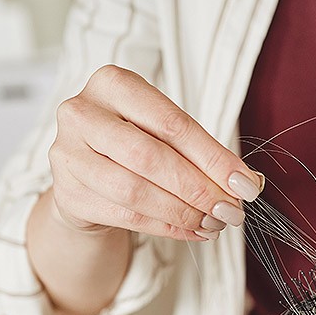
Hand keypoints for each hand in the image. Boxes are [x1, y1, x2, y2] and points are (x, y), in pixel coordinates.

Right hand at [47, 64, 262, 241]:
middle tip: (230, 210)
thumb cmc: (136, 145)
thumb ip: (204, 154)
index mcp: (112, 83)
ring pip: (135, 191)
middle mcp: (82, 113)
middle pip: (150, 157)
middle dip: (198, 189)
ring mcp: (68, 154)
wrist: (88, 174)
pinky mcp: (67, 193)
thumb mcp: (167, 135)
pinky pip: (126, 215)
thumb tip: (247, 183)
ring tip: (214, 223)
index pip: (173, 124)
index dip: (214, 158)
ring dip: (183, 213)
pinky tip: (193, 231)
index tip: (246, 185)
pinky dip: (167, 228)